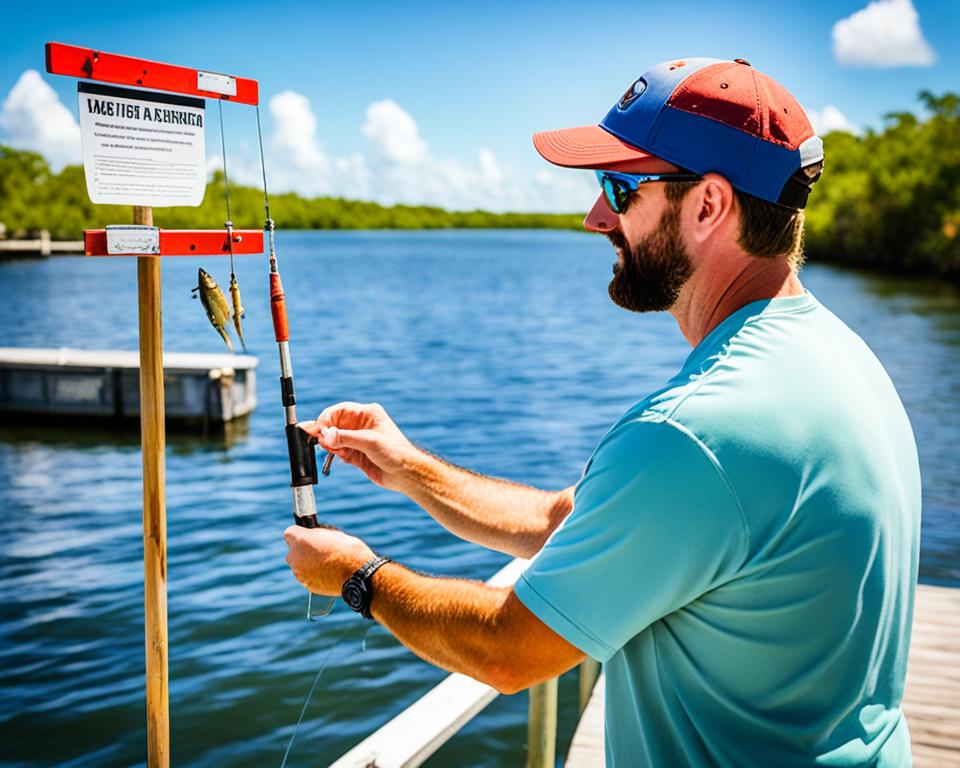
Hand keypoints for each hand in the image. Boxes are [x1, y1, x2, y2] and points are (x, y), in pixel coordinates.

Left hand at [283, 525, 373, 595]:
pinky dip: (313, 574)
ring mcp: (299, 573)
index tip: (308, 535)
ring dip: (307, 563)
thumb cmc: (347, 550)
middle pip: (292, 551)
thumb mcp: (332, 533)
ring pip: (298, 565)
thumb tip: (314, 537)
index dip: (300, 533)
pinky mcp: (307, 585)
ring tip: (326, 563)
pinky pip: (306, 577)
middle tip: (318, 550)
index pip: (289, 533)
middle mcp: (295, 557)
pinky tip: (327, 572)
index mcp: (300, 540)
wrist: (357, 573)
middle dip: (302, 550)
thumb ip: (317, 535)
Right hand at [300, 402, 419, 492]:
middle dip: (325, 432)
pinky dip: (334, 453)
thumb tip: (326, 435)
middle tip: (317, 440)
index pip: (340, 410)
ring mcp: (357, 439)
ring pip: (334, 438)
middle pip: (334, 423)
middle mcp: (361, 425)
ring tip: (331, 449)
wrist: (405, 474)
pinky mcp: (356, 454)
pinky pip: (338, 450)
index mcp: (367, 414)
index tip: (318, 430)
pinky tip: (338, 456)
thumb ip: (346, 438)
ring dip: (329, 443)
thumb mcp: (370, 442)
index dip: (327, 419)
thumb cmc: (395, 452)